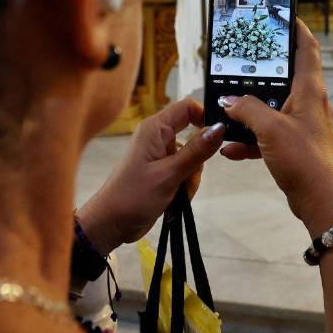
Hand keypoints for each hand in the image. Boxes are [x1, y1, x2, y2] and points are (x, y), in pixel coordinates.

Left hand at [76, 99, 224, 254]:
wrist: (110, 224)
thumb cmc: (134, 196)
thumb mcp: (170, 174)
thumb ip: (197, 150)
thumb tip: (221, 126)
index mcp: (155, 129)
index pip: (188, 107)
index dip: (205, 117)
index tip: (219, 139)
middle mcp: (158, 137)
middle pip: (194, 137)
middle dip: (197, 161)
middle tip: (187, 179)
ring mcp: (159, 155)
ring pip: (192, 159)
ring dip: (190, 178)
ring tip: (178, 195)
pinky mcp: (161, 171)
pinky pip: (184, 172)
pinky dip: (184, 186)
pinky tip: (175, 201)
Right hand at [220, 19, 332, 235]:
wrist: (319, 201)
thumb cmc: (305, 161)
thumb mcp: (270, 130)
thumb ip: (247, 110)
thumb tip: (228, 101)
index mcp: (309, 91)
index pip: (306, 48)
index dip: (296, 28)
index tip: (282, 15)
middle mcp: (308, 103)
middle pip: (283, 77)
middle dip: (259, 72)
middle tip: (239, 62)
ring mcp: (300, 124)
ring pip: (271, 108)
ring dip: (248, 111)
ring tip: (226, 111)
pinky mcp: (293, 145)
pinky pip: (267, 134)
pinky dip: (249, 139)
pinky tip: (231, 148)